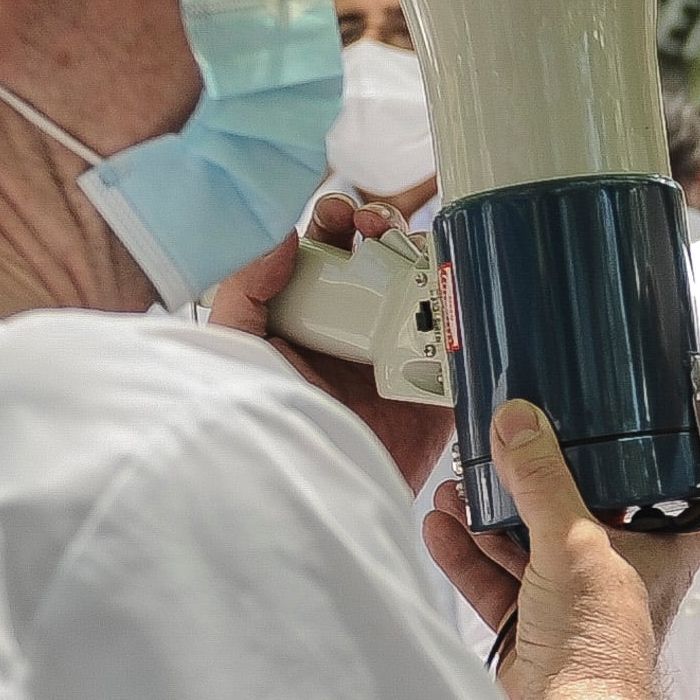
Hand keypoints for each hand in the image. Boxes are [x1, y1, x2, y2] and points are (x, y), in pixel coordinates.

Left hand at [218, 192, 452, 492]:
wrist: (317, 486)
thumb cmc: (268, 425)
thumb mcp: (237, 350)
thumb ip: (244, 290)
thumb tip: (281, 235)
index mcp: (308, 317)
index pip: (325, 253)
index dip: (333, 223)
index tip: (337, 212)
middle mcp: (354, 329)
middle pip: (377, 258)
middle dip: (379, 228)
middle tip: (373, 224)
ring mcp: (398, 351)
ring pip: (419, 284)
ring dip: (420, 256)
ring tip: (409, 250)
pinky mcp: (437, 380)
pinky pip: (458, 334)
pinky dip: (461, 304)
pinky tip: (449, 286)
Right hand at [427, 403, 699, 686]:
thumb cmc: (600, 651)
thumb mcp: (574, 544)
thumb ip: (544, 481)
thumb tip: (522, 427)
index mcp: (659, 551)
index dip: (691, 474)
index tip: (667, 439)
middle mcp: (618, 573)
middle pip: (589, 514)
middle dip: (545, 483)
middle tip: (517, 450)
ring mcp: (572, 599)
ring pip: (533, 544)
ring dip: (495, 514)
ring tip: (463, 484)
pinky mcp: (531, 624)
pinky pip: (497, 578)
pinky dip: (469, 552)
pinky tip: (444, 526)